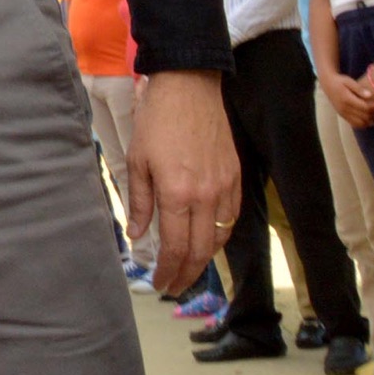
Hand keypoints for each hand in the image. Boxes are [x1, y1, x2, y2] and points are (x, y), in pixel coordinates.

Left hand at [127, 70, 241, 295]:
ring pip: (219, 237)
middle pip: (200, 251)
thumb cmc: (156, 121)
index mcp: (177, 193)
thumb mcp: (137, 161)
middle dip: (186, 274)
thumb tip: (137, 236)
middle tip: (173, 287)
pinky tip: (205, 239)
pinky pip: (231, 217)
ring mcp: (225, 187)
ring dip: (204, 258)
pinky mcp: (236, 178)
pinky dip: (218, 235)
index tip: (160, 284)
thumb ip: (138, 202)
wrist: (189, 88)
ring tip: (187, 268)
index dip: (168, 271)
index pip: (176, 247)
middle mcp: (206, 196)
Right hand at [323, 71, 373, 128]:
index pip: (365, 107)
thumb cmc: (340, 81)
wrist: (327, 84)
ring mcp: (342, 113)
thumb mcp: (349, 81)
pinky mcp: (342, 115)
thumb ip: (359, 88)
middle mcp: (344, 108)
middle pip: (364, 116)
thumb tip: (370, 95)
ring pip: (360, 122)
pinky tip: (369, 120)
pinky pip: (354, 124)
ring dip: (371, 121)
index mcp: (347, 99)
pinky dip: (363, 124)